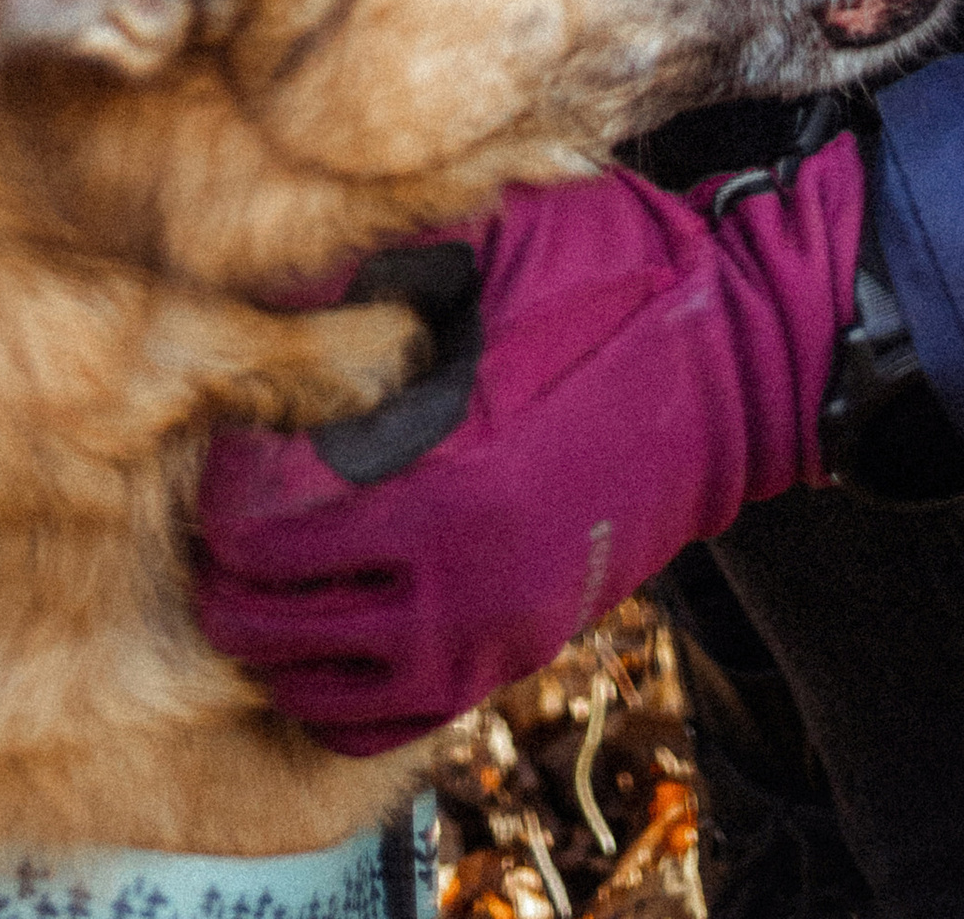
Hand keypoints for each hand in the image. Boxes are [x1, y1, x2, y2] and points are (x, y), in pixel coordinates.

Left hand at [193, 140, 863, 752]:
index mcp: (436, 472)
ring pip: (312, 686)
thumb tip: (262, 278)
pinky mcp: (518, 654)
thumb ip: (371, 262)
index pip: (255, 521)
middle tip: (226, 504)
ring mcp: (487, 631)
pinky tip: (326, 630)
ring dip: (269, 634)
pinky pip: (384, 723)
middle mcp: (452, 577)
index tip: (227, 432)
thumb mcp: (489, 240)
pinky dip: (336, 692)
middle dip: (225, 564)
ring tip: (262, 567)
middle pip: (261, 616)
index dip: (219, 479)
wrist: (743, 365)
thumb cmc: (617, 277)